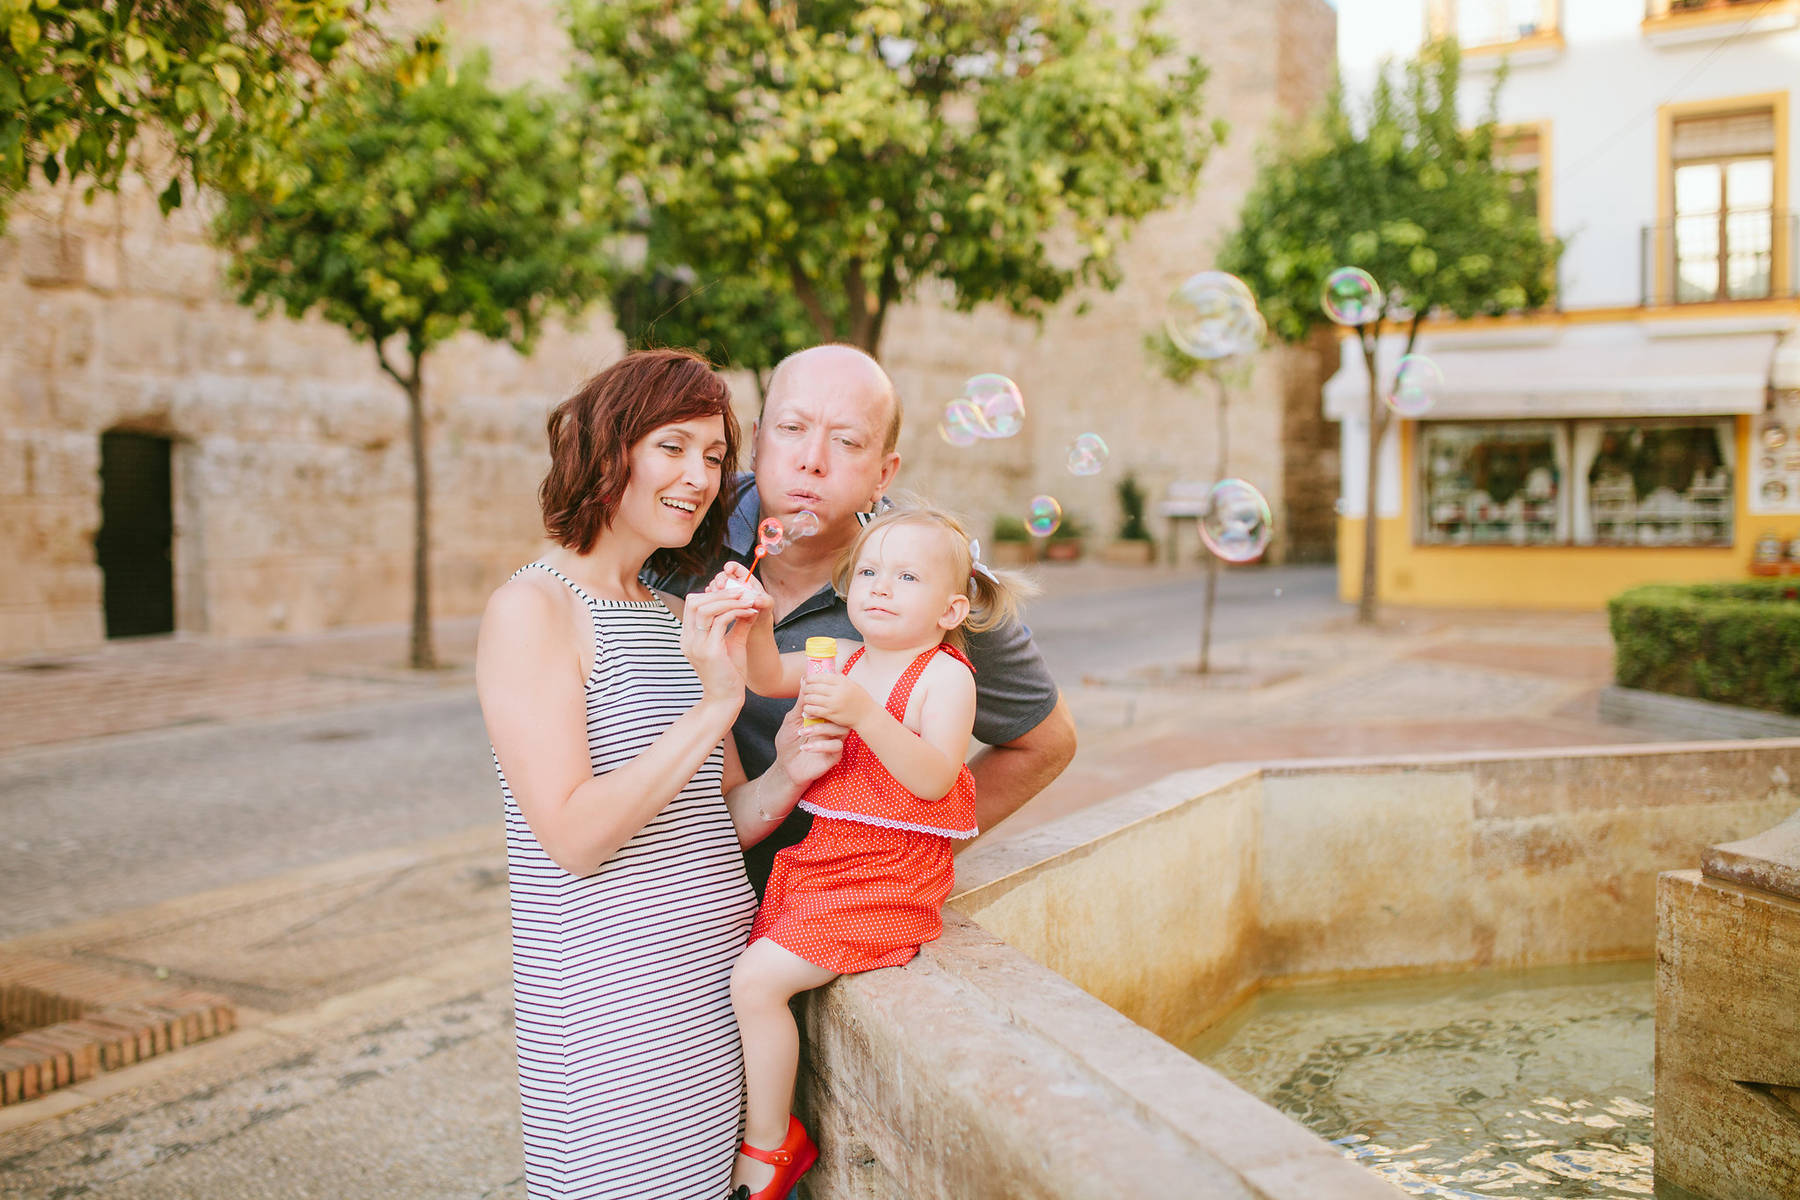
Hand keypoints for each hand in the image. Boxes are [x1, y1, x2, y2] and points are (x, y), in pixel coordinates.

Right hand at [680, 589, 761, 703]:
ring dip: (728, 600)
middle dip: (719, 594)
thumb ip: (737, 623)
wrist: (726, 699)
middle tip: (742, 593)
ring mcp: (696, 645)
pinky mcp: (709, 651)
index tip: (733, 594)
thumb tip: (748, 602)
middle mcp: (688, 640)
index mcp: (689, 637)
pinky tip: (749, 613)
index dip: (711, 594)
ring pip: (705, 609)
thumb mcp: (732, 643)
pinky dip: (736, 612)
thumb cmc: (729, 674)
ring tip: (747, 600)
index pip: (692, 604)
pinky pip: (720, 622)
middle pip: (694, 602)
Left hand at [772, 703, 844, 793]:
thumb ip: (801, 703)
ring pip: (840, 729)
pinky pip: (836, 746)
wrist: (786, 766)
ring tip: (802, 732)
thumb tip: (804, 681)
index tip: (813, 694)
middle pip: (840, 714)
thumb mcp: (792, 719)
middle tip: (807, 714)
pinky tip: (806, 747)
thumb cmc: (789, 741)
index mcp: (823, 716)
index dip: (825, 697)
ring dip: (820, 729)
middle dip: (825, 712)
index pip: (831, 703)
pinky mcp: (835, 754)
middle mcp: (832, 726)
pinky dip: (821, 745)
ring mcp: (835, 740)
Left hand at [798, 671, 874, 730]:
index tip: (808, 678)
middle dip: (806, 687)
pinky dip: (808, 708)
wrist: (867, 716)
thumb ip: (839, 679)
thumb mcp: (852, 684)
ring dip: (806, 698)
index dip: (811, 677)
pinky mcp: (831, 714)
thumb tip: (825, 673)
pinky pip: (814, 710)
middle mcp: (837, 692)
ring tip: (806, 698)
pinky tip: (808, 708)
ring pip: (812, 698)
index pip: (821, 677)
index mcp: (842, 682)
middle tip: (805, 688)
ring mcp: (833, 703)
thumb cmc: (861, 699)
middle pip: (814, 687)